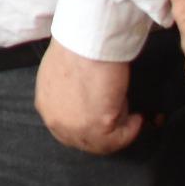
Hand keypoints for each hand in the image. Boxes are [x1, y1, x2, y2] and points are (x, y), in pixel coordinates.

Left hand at [35, 39, 142, 154]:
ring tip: (132, 115)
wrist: (87, 41)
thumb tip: (86, 102)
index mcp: (45, 106)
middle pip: (84, 141)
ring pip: (102, 144)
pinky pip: (119, 138)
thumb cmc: (78, 48)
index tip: (108, 120)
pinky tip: (138, 116)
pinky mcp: (96, 126)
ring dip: (120, 130)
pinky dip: (132, 129)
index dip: (90, 129)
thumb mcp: (61, 76)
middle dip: (106, 134)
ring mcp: (74, 127)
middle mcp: (56, 121)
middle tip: (124, 120)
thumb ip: (68, 95)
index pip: (67, 131)